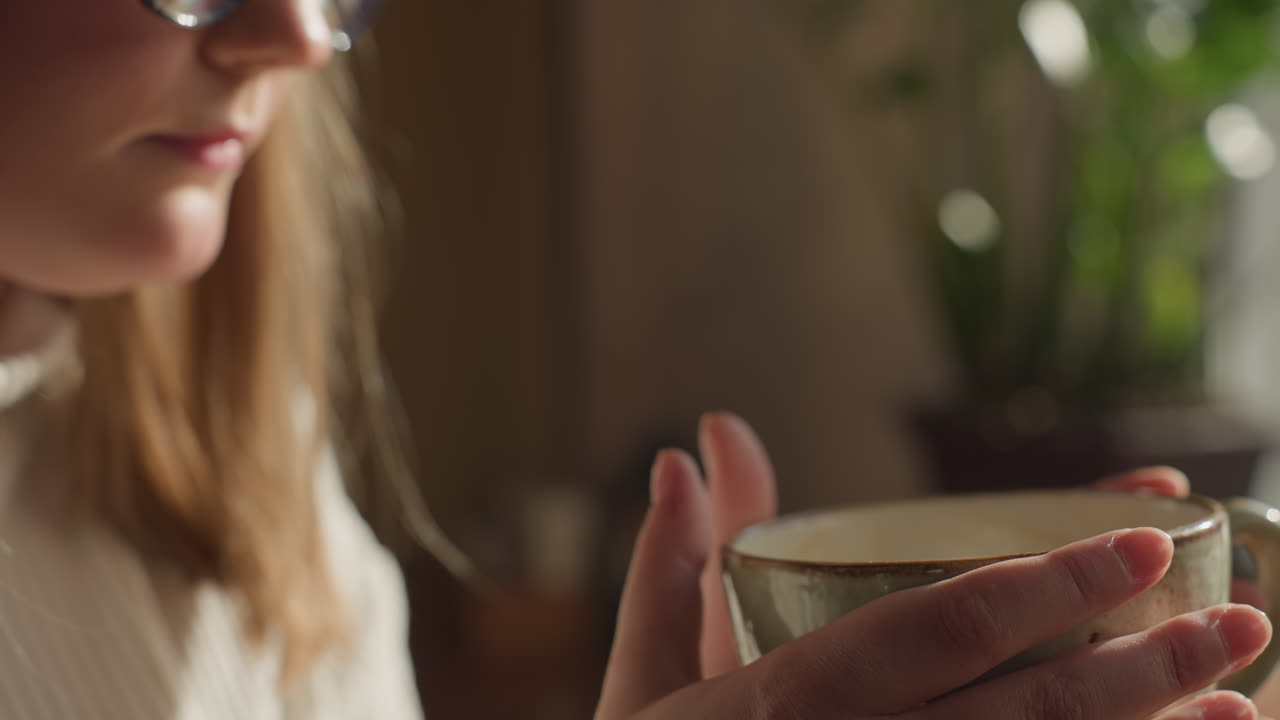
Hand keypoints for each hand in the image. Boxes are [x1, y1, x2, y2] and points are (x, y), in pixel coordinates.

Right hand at [595, 413, 1272, 718]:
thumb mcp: (649, 676)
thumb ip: (672, 562)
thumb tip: (691, 446)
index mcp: (786, 701)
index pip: (940, 627)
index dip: (1048, 582)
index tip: (1141, 537)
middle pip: (1027, 712)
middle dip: (1144, 665)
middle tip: (1238, 619)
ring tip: (1241, 705)